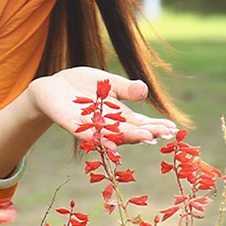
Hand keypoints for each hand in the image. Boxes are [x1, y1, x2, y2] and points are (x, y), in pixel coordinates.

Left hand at [27, 67, 177, 147]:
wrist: (53, 87)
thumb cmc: (84, 86)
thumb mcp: (109, 83)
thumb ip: (126, 88)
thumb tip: (144, 89)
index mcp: (119, 115)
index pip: (140, 123)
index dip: (156, 126)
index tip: (172, 128)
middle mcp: (107, 124)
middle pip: (129, 131)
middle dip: (145, 132)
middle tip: (163, 134)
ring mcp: (90, 126)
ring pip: (111, 135)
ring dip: (127, 137)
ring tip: (144, 137)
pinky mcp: (72, 124)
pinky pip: (85, 133)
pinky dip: (97, 138)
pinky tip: (109, 142)